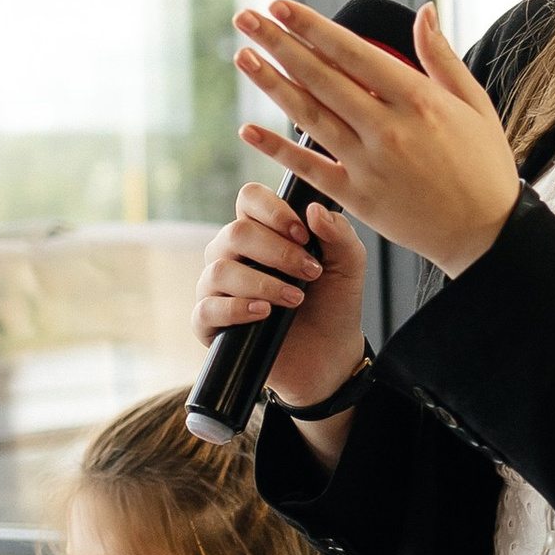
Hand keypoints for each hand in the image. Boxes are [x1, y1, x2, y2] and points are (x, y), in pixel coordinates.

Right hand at [194, 182, 368, 410]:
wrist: (329, 355)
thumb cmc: (333, 303)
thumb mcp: (348, 265)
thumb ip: (338, 233)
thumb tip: (314, 209)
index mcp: (260, 230)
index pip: (249, 199)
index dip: (274, 211)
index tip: (304, 234)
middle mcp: (231, 253)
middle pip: (235, 233)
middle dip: (277, 252)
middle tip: (309, 272)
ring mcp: (216, 287)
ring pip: (220, 270)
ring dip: (263, 283)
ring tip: (296, 299)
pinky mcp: (209, 323)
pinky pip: (206, 309)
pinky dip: (236, 309)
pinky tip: (264, 313)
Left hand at [233, 0, 519, 280]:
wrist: (487, 234)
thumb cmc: (485, 164)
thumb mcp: (475, 103)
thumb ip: (442, 57)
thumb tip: (424, 10)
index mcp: (419, 99)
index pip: (353, 53)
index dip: (312, 27)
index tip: (281, 5)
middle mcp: (389, 129)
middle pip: (322, 78)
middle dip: (279, 44)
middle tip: (246, 17)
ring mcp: (370, 165)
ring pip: (310, 116)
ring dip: (271, 84)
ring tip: (242, 56)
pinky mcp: (358, 198)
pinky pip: (309, 168)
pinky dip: (277, 149)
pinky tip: (249, 128)